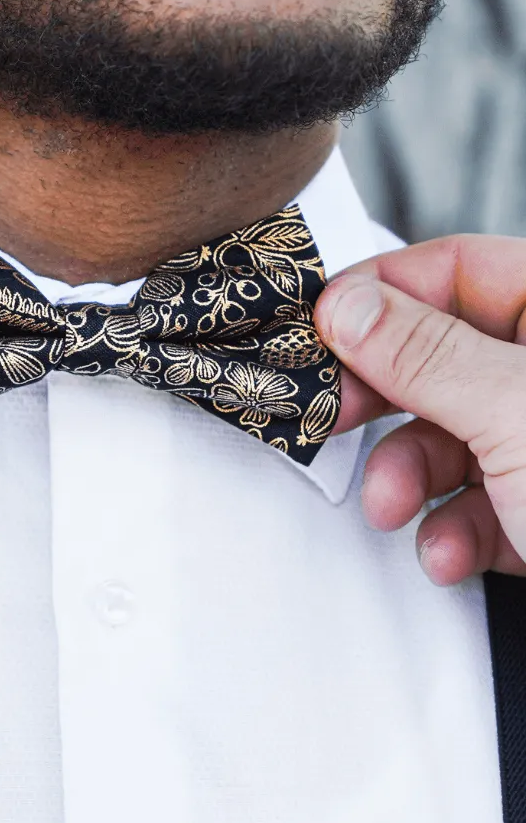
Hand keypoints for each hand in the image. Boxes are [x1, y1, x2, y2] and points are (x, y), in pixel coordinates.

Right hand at [314, 236, 525, 585]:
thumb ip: (426, 354)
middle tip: (329, 418)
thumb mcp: (519, 416)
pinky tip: (450, 552)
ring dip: (413, 478)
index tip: (316, 331)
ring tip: (394, 509)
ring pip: (455, 437)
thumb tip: (349, 304)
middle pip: (444, 357)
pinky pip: (483, 502)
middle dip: (387, 401)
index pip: (458, 269)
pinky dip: (456, 529)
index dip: (380, 296)